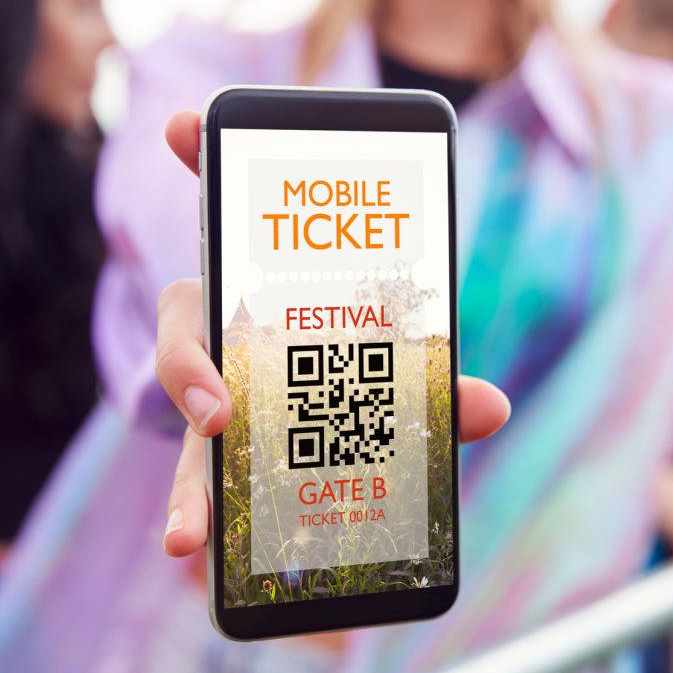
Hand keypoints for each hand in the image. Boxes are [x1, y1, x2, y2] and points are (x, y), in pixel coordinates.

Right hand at [157, 111, 510, 556]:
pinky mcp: (204, 441)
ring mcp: (205, 381)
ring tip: (187, 535)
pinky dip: (193, 508)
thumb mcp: (391, 359)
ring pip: (178, 422)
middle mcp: (222, 320)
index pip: (227, 206)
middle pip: (187, 335)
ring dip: (183, 475)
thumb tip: (494, 407)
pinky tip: (199, 550)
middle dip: (188, 369)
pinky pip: (193, 472)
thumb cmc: (345, 359)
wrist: (306, 406)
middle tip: (212, 414)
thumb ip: (431, 376)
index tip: (189, 122)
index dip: (207, 159)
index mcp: (267, 274)